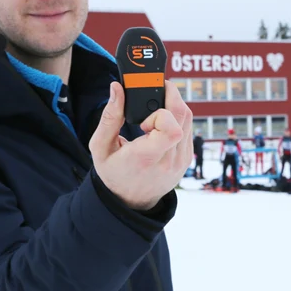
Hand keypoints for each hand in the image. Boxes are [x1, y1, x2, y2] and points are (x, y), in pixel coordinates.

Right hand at [90, 80, 192, 210]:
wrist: (130, 202)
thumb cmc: (113, 172)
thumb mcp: (101, 147)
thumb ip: (109, 117)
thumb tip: (117, 88)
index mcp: (146, 158)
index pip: (171, 128)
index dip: (160, 113)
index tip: (144, 119)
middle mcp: (168, 160)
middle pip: (183, 115)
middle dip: (170, 97)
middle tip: (154, 95)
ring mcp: (181, 161)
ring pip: (189, 119)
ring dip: (174, 107)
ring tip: (154, 112)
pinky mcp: (186, 159)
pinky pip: (188, 129)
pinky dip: (177, 119)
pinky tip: (161, 124)